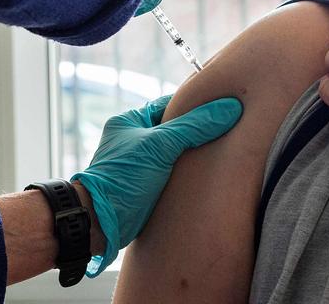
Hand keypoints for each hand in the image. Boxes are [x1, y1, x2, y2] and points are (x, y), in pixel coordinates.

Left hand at [71, 94, 241, 272]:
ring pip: (177, 152)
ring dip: (195, 155)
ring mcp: (140, 164)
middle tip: (228, 129)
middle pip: (176, 129)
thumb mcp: (159, 146)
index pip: (170, 105)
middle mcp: (134, 140)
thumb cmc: (122, 179)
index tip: (223, 106)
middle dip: (199, 131)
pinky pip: (174, 173)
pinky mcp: (147, 186)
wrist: (99, 224)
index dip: (197, 105)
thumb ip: (194, 126)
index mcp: (130, 121)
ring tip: (223, 152)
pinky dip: (189, 173)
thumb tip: (229, 108)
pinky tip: (207, 175)